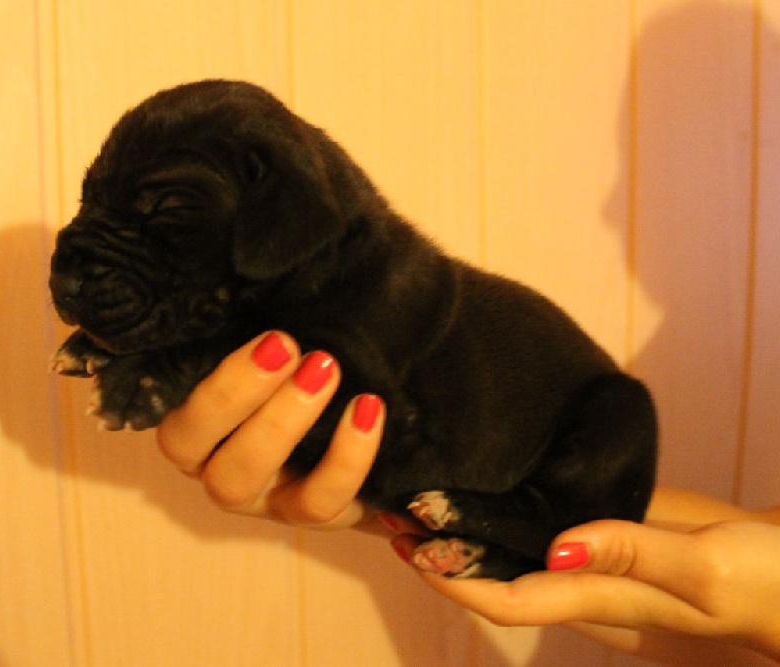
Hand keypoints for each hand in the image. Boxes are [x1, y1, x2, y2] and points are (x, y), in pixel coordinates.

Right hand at [156, 331, 385, 530]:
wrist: (363, 423)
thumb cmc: (306, 371)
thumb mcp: (282, 352)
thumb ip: (266, 333)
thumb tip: (275, 279)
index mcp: (199, 430)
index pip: (178, 423)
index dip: (219, 385)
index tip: (271, 339)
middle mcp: (218, 469)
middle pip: (201, 453)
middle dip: (241, 396)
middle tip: (291, 347)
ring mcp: (263, 500)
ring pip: (242, 481)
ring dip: (283, 424)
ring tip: (327, 371)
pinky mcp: (312, 516)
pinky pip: (320, 502)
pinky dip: (345, 456)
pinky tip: (368, 408)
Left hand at [390, 490, 779, 662]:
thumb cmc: (767, 580)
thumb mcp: (707, 565)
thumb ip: (636, 554)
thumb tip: (557, 548)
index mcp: (607, 602)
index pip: (511, 600)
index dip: (455, 581)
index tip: (408, 549)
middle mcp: (593, 592)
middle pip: (502, 584)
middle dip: (447, 560)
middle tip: (398, 518)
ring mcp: (604, 572)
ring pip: (520, 562)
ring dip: (473, 539)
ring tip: (428, 506)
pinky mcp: (619, 548)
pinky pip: (550, 539)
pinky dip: (512, 521)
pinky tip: (497, 494)